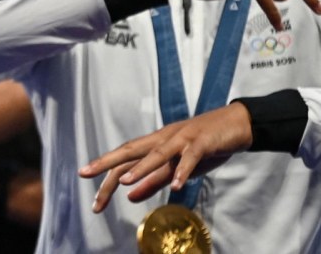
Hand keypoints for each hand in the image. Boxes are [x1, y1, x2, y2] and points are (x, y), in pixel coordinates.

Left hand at [78, 103, 251, 211]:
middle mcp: (163, 138)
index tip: (84, 179)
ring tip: (123, 181)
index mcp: (155, 144)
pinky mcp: (202, 143)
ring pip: (158, 153)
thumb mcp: (175, 167)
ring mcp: (182, 139)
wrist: (236, 125)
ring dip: (141, 168)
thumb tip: (128, 196)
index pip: (124, 157)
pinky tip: (177, 186)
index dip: (104, 169)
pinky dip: (183, 171)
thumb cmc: (203, 146)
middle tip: (85, 174)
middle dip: (107, 162)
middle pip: (131, 150)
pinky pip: (191, 158)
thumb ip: (152, 181)